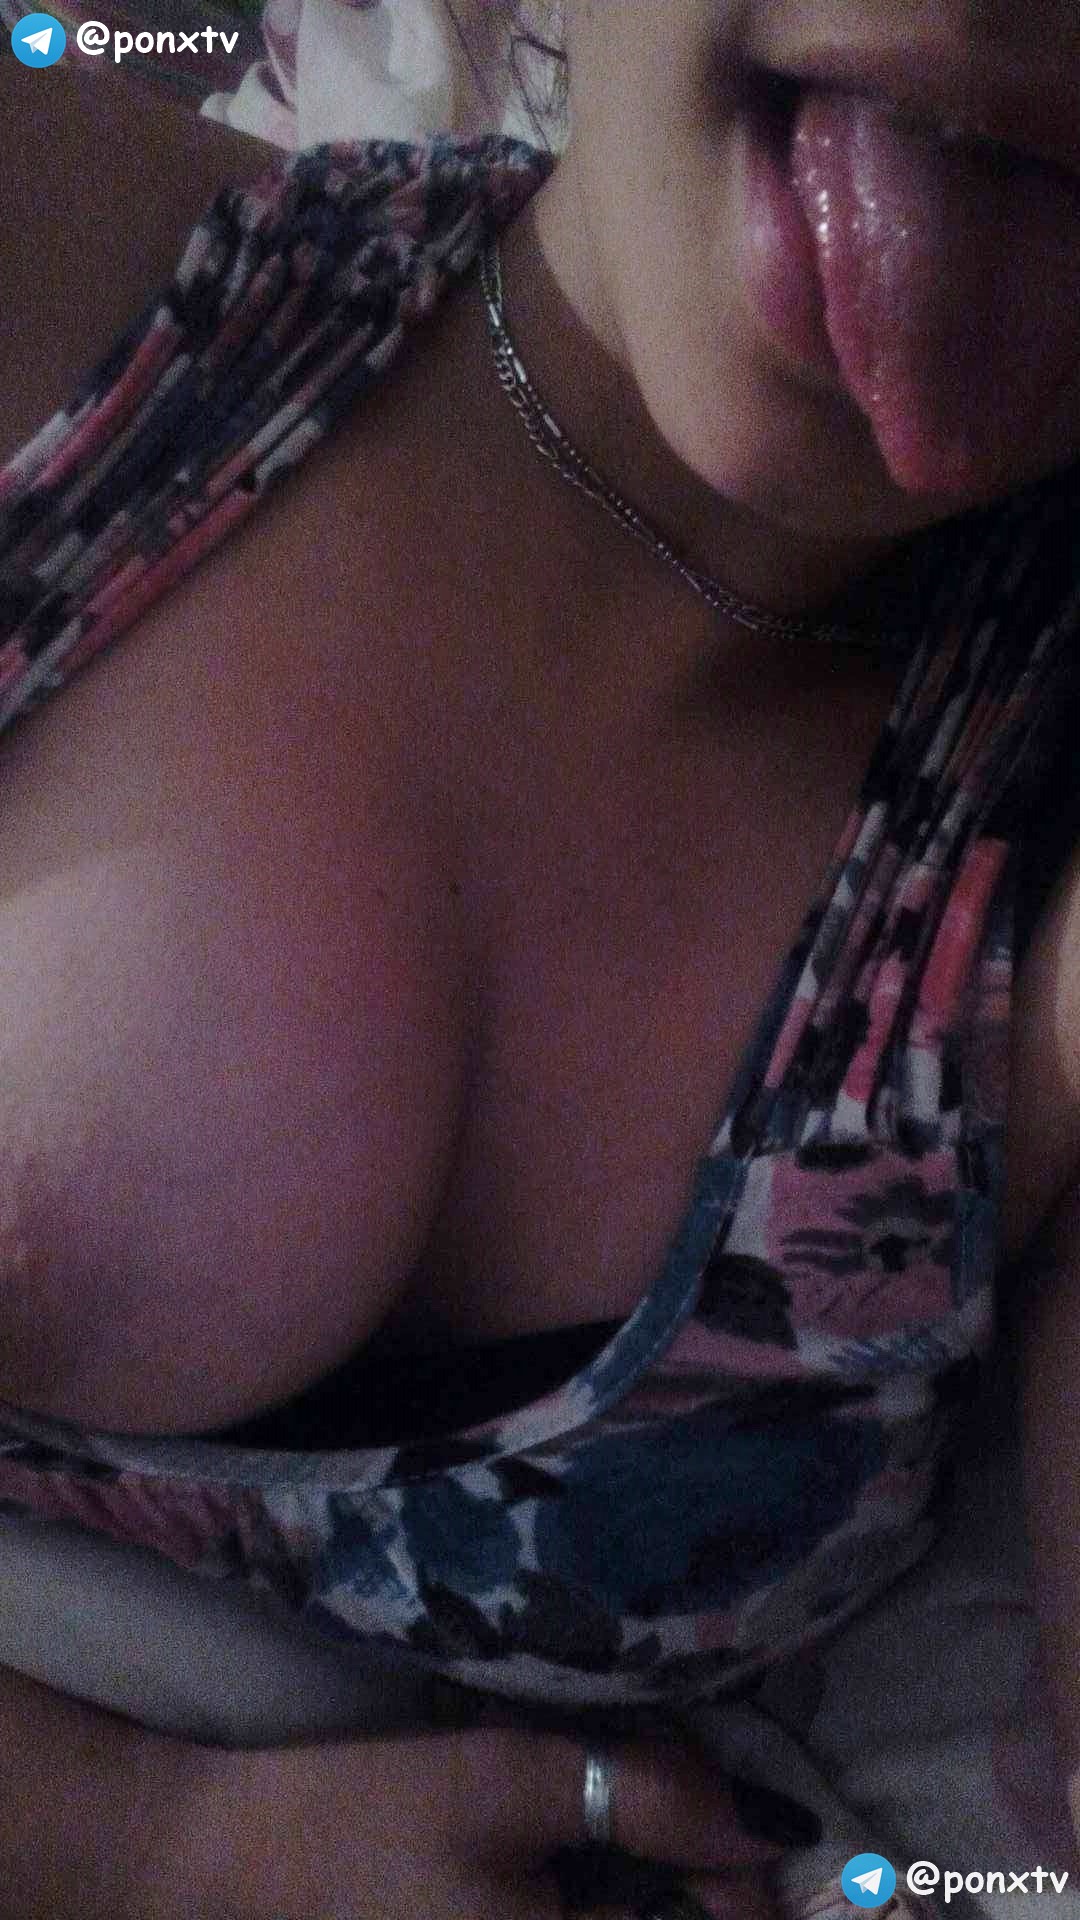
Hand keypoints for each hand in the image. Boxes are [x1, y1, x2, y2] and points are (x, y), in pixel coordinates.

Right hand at [182, 1721, 819, 1918]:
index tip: (719, 1798)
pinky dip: (596, 1887)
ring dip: (648, 1878)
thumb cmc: (361, 1816)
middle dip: (695, 1871)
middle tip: (667, 1784)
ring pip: (620, 1919)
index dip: (742, 1877)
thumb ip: (645, 1794)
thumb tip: (766, 1823)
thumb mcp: (506, 1780)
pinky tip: (577, 1843)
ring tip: (627, 1803)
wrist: (226, 1860)